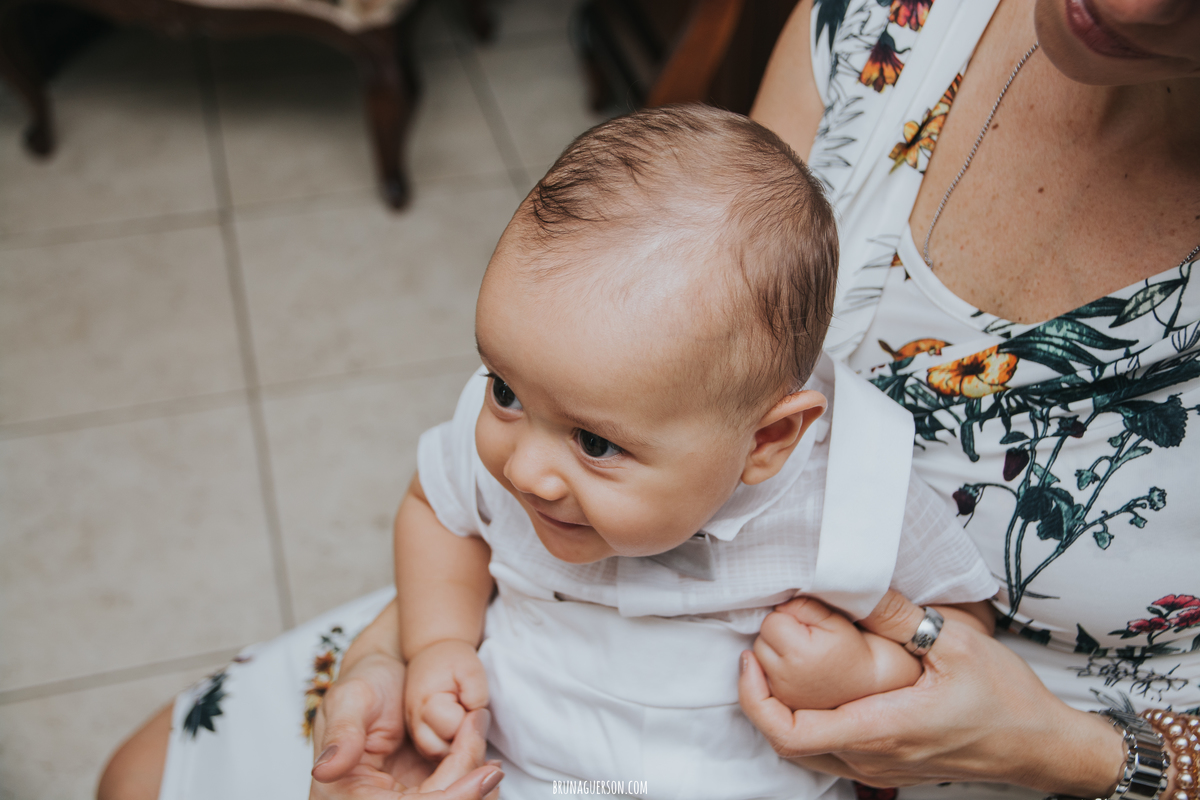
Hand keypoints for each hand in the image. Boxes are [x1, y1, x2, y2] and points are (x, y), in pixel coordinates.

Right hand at [309, 650, 501, 799]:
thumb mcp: (349, 699)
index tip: (484, 777)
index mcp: (344, 795)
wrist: (389, 673)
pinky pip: (456, 798)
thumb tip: (326, 769)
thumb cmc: (366, 682)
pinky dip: (475, 786)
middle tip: (491, 759)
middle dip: (469, 789)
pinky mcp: (422, 794)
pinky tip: (487, 767)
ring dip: (476, 789)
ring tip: (489, 758)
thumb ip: (342, 734)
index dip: (451, 798)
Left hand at [738, 590, 1127, 794]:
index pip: (790, 733)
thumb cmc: (1006, 699)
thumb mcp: (954, 643)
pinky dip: (808, 723)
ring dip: (782, 713)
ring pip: (808, 752)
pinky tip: (815, 688)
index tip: (748, 661)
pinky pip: (831, 752)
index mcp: (880, 729)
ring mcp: (881, 769)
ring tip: (777, 667)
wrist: (1041, 747)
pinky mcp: (890, 766)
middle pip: (788, 746)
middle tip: (756, 656)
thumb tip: (850, 581)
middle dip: (760, 701)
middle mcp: (873, 758)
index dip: (755, 699)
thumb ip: (897, 614)